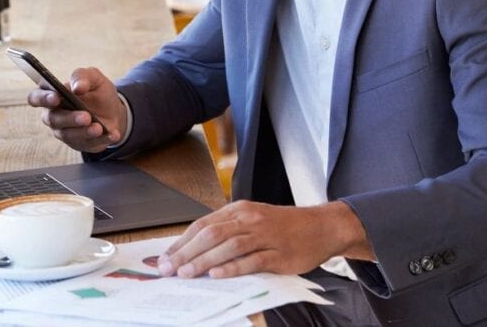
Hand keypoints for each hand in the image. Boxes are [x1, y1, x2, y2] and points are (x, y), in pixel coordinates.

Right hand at [26, 67, 126, 152]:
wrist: (113, 110)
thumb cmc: (97, 92)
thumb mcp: (93, 78)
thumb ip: (82, 77)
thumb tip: (77, 88)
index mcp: (52, 95)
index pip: (36, 98)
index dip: (43, 98)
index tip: (56, 97)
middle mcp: (54, 116)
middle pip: (53, 119)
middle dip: (69, 118)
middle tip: (86, 116)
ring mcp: (65, 132)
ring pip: (68, 135)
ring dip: (84, 132)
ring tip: (98, 127)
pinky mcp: (79, 144)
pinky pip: (88, 144)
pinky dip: (101, 139)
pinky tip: (112, 134)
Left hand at [156, 200, 374, 278]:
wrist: (321, 227)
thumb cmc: (282, 226)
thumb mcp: (251, 219)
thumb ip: (227, 230)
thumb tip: (194, 250)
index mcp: (238, 210)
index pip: (202, 225)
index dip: (182, 242)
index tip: (165, 258)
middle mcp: (249, 220)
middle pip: (211, 234)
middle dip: (186, 252)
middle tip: (169, 268)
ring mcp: (264, 236)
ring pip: (228, 246)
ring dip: (204, 261)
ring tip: (187, 273)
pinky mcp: (279, 254)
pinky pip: (253, 260)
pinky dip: (233, 268)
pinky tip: (218, 275)